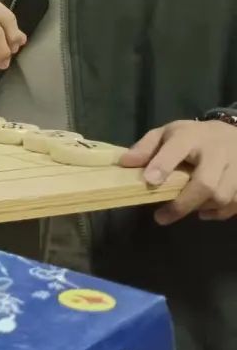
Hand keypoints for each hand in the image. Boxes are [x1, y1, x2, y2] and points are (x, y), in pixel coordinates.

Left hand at [121, 119, 236, 224]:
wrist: (233, 133)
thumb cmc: (192, 138)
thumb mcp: (166, 134)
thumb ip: (146, 147)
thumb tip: (125, 163)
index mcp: (191, 137)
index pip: (177, 149)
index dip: (163, 166)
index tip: (149, 181)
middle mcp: (218, 151)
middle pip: (205, 183)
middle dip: (183, 203)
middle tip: (161, 216)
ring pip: (222, 197)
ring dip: (201, 208)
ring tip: (184, 208)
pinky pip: (236, 204)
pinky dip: (219, 212)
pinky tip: (204, 210)